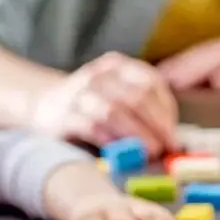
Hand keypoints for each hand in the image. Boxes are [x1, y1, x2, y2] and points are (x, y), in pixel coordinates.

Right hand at [29, 52, 178, 156]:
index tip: (173, 137)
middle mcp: (98, 75)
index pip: (150, 84)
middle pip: (135, 98)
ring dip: (136, 135)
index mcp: (117, 66)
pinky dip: (111, 141)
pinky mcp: (63, 116)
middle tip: (164, 148)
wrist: (45, 107)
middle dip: (155, 126)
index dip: (166, 112)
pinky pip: (91, 127)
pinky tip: (121, 153)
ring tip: (149, 153)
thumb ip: (143, 111)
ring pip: (114, 111)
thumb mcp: (118, 95)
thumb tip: (173, 140)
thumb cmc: (92, 107)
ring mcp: (78, 94)